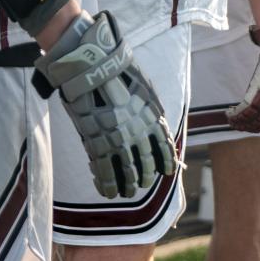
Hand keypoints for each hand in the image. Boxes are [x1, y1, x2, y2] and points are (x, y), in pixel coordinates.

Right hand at [35, 11, 178, 199]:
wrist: (92, 67)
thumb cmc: (118, 74)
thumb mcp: (144, 90)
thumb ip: (151, 111)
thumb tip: (156, 128)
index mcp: (153, 117)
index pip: (165, 147)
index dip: (166, 162)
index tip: (167, 171)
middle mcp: (139, 132)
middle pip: (147, 164)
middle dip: (146, 178)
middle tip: (143, 183)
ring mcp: (118, 140)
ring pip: (128, 173)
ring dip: (129, 186)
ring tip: (128, 192)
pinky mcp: (97, 144)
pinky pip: (105, 172)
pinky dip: (107, 185)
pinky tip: (109, 192)